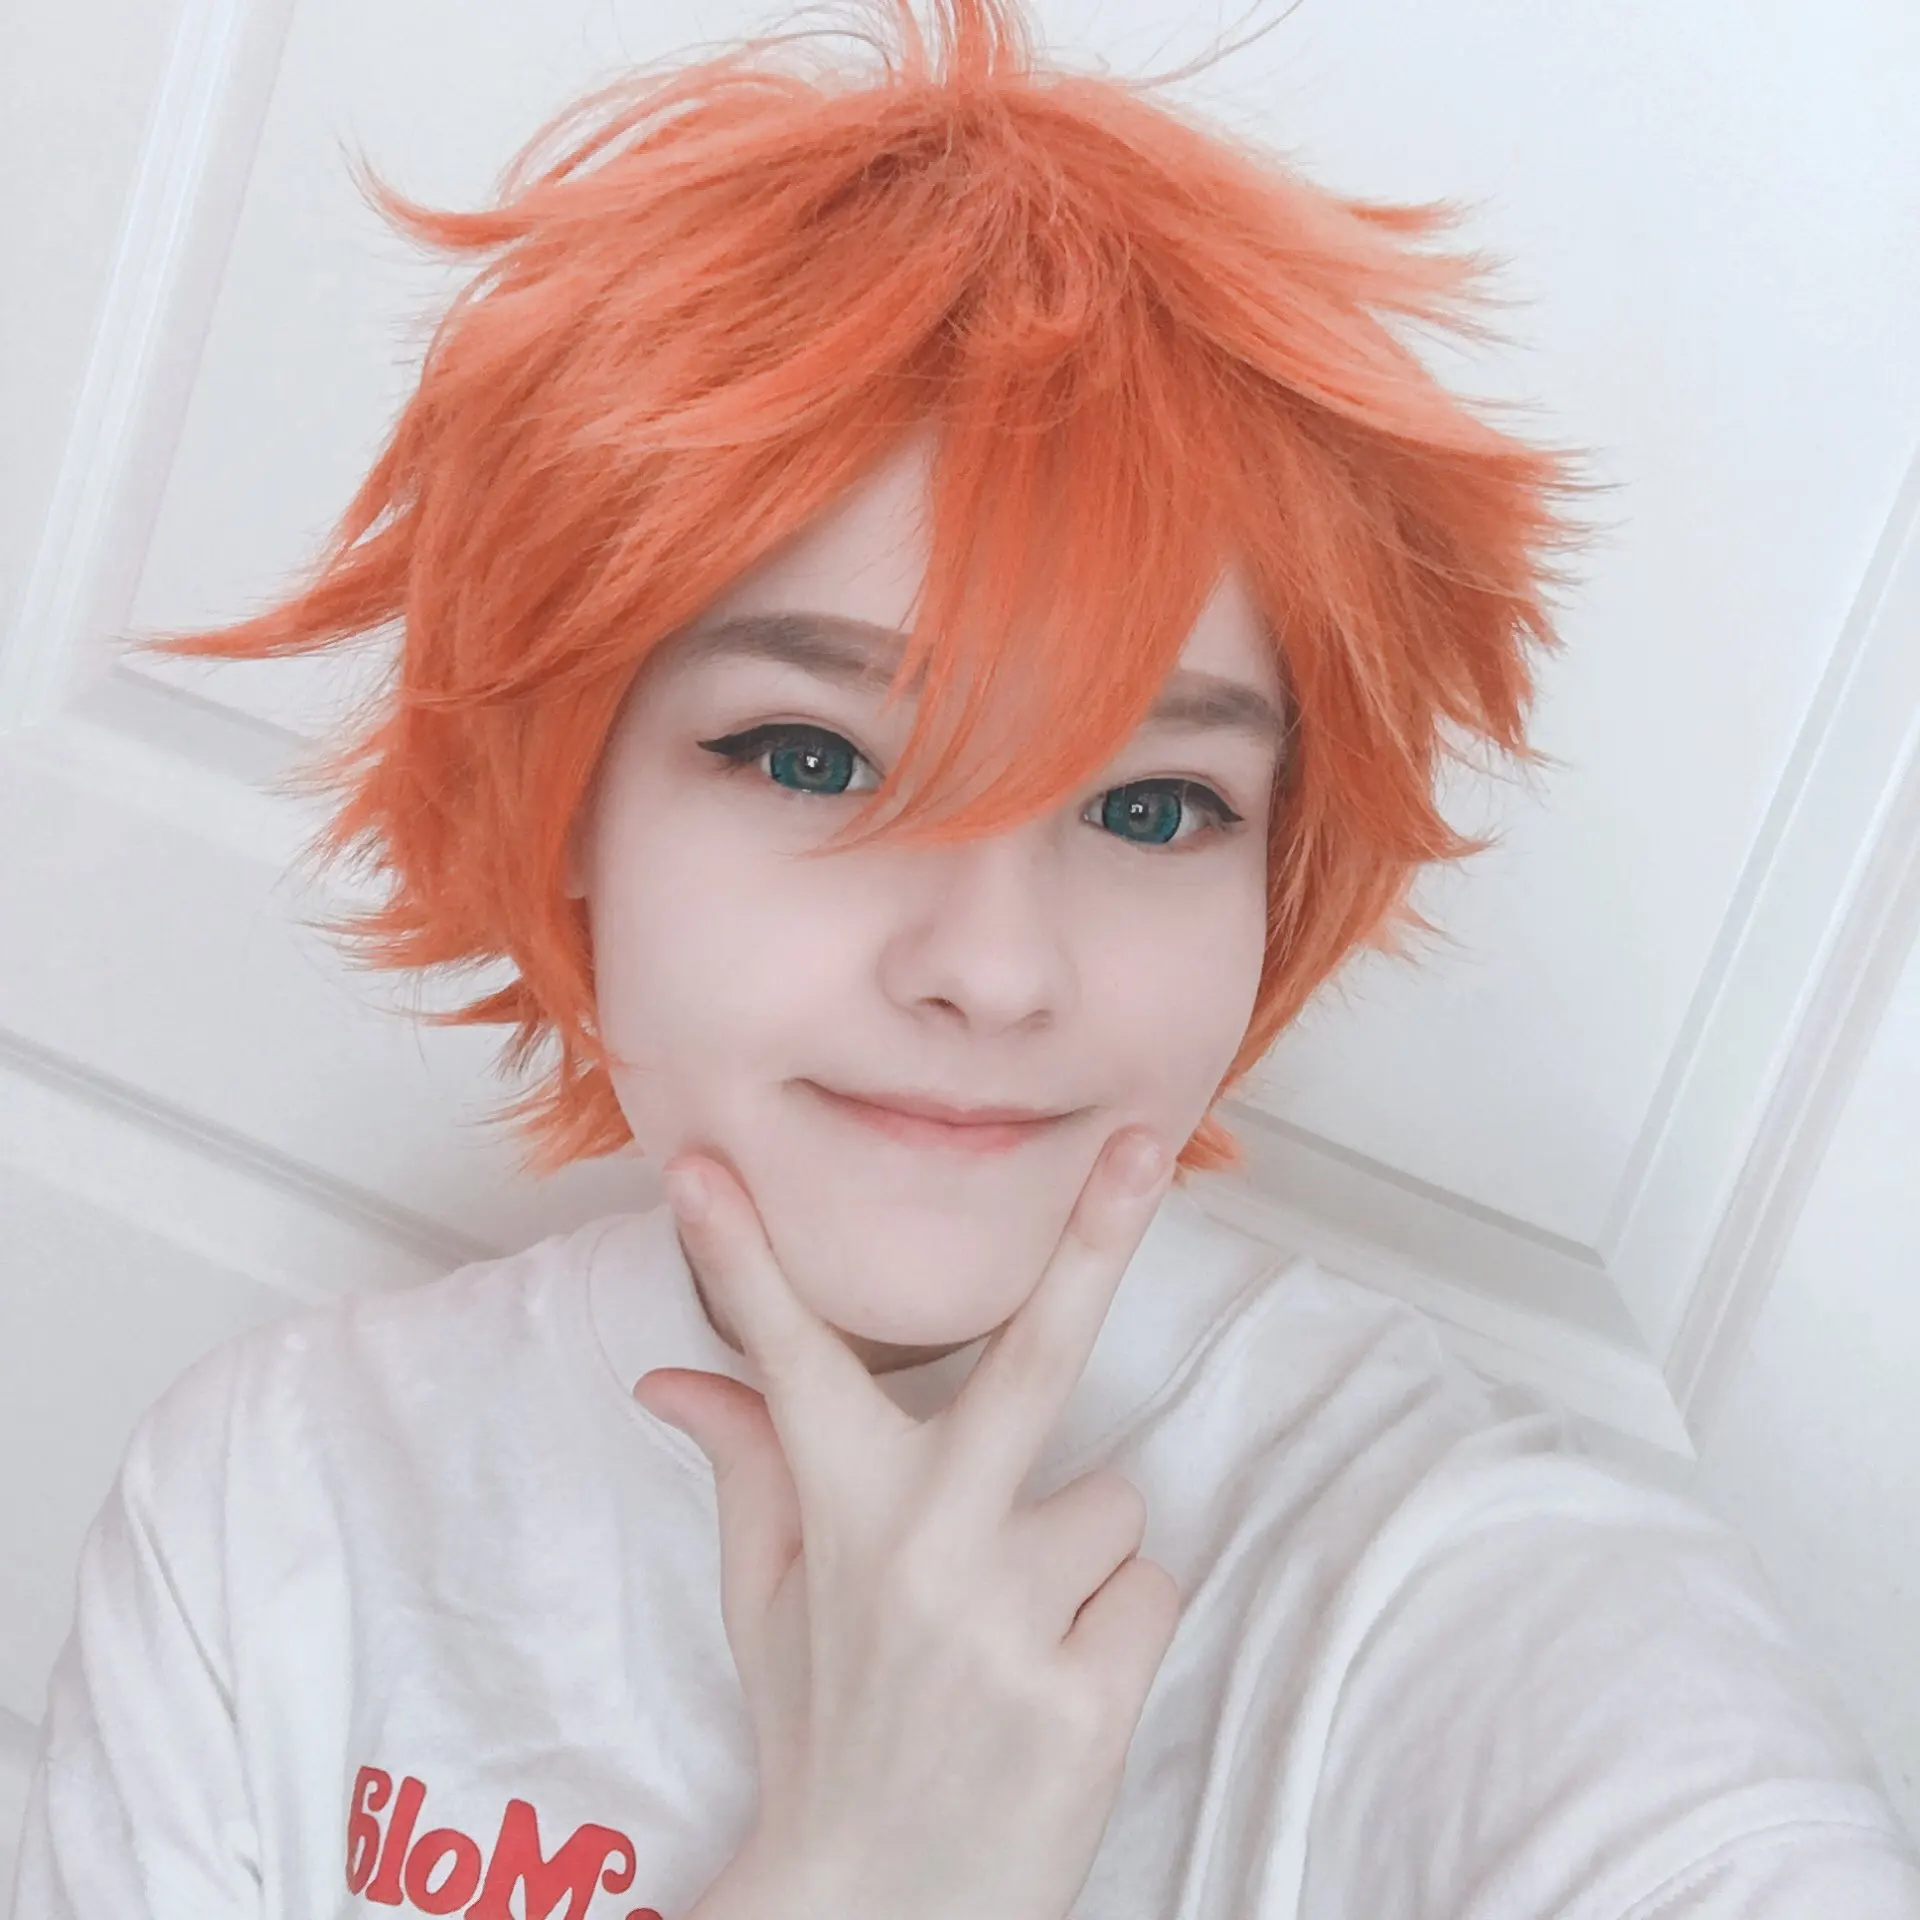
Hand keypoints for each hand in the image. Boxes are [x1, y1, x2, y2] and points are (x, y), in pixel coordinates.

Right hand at [634, 1126, 1180, 1919]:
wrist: (874, 1907)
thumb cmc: (826, 1726)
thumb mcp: (767, 1599)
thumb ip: (744, 1464)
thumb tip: (667, 1376)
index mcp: (838, 1514)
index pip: (786, 1363)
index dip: (741, 1264)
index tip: (700, 1172)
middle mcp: (925, 1551)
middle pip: (1034, 1362)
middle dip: (1094, 1240)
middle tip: (1144, 1145)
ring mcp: (1008, 1624)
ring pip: (1115, 1501)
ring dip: (1079, 1555)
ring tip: (1013, 1634)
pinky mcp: (1085, 1697)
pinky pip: (1148, 1587)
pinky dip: (1112, 1626)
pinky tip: (1052, 1684)